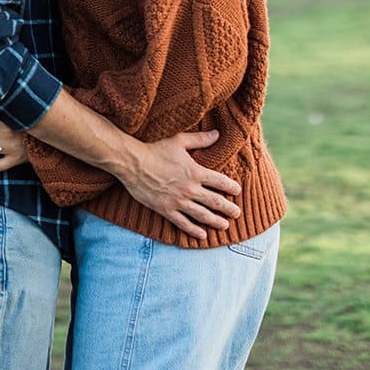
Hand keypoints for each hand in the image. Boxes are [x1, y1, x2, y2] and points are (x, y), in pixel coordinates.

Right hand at [120, 130, 241, 239]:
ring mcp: (178, 201)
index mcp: (195, 172)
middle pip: (215, 202)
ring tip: (225, 226)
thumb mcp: (179, 140)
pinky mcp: (166, 210)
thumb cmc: (155, 149)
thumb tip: (217, 134)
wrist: (132, 163)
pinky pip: (183, 223)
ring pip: (202, 215)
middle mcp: (189, 189)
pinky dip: (194, 230)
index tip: (237, 191)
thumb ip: (200, 139)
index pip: (220, 182)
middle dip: (228, 209)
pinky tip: (202, 235)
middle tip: (237, 213)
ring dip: (216, 221)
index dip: (231, 187)